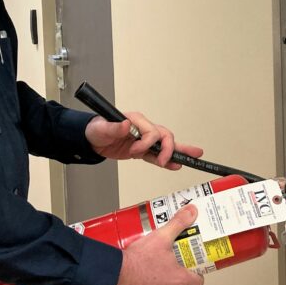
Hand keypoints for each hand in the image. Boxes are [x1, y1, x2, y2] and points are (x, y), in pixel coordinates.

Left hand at [84, 113, 203, 168]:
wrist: (91, 139)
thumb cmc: (96, 129)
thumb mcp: (101, 127)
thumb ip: (113, 127)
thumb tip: (125, 124)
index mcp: (135, 120)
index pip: (151, 131)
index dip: (146, 143)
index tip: (135, 151)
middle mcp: (143, 128)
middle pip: (164, 135)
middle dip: (168, 148)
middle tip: (166, 161)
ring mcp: (144, 139)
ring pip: (166, 144)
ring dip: (179, 150)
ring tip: (194, 156)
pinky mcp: (142, 149)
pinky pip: (157, 155)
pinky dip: (167, 160)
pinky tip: (176, 164)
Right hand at [114, 204, 204, 284]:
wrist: (115, 272)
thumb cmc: (138, 258)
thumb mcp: (161, 236)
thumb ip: (178, 223)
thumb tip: (191, 212)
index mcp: (179, 278)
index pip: (197, 283)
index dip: (196, 276)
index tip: (192, 270)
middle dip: (175, 278)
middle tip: (167, 266)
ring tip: (152, 272)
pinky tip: (142, 282)